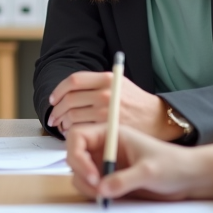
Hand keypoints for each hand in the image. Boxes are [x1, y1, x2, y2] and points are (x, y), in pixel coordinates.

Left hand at [47, 71, 180, 139]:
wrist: (158, 119)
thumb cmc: (137, 102)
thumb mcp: (119, 82)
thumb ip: (97, 83)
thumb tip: (68, 90)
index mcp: (106, 79)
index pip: (73, 81)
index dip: (59, 90)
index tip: (54, 99)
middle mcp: (105, 93)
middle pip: (69, 100)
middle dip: (57, 110)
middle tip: (53, 117)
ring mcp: (106, 111)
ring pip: (72, 116)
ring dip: (63, 122)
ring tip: (62, 126)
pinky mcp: (107, 128)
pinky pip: (81, 129)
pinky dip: (72, 131)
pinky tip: (73, 133)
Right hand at [66, 124, 212, 204]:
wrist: (189, 178)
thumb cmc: (174, 165)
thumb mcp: (150, 171)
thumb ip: (125, 180)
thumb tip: (102, 190)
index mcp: (112, 134)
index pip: (78, 137)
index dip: (77, 155)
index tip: (92, 175)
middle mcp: (106, 147)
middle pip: (75, 157)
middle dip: (82, 174)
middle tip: (99, 191)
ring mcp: (107, 164)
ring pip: (81, 174)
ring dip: (87, 187)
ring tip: (106, 196)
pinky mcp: (111, 180)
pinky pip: (92, 187)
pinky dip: (94, 194)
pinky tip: (109, 198)